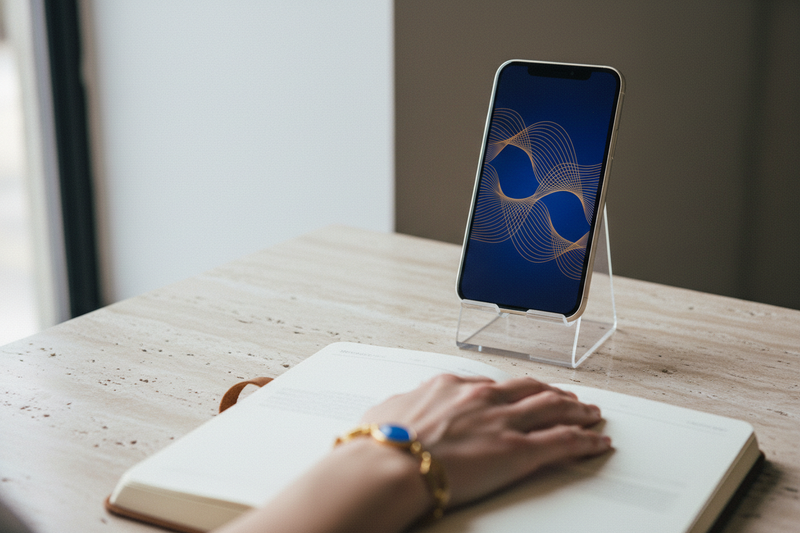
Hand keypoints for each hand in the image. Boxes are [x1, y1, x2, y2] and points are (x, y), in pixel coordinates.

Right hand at [362, 374, 610, 506]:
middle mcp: (483, 398)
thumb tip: (401, 407)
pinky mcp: (519, 450)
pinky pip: (563, 442)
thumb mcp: (388, 410)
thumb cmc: (382, 443)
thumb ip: (404, 405)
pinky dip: (585, 440)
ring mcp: (504, 422)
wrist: (389, 464)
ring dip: (576, 410)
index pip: (491, 384)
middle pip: (529, 390)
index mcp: (451, 386)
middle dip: (551, 393)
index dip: (512, 390)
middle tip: (566, 398)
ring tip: (590, 413)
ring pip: (553, 409)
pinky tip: (597, 440)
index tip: (519, 393)